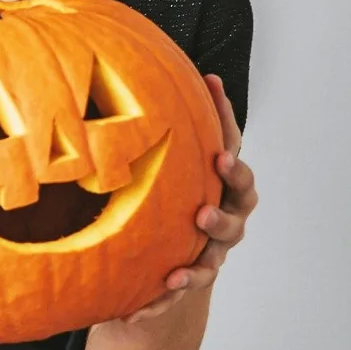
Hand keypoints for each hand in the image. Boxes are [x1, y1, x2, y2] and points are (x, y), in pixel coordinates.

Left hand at [120, 74, 256, 323]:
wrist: (161, 274)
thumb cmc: (159, 208)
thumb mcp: (152, 172)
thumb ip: (142, 133)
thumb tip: (108, 62)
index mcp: (213, 179)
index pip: (224, 140)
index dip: (221, 111)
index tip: (210, 82)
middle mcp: (223, 210)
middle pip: (242, 191)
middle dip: (234, 175)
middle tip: (220, 162)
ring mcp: (214, 246)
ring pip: (226, 237)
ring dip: (217, 226)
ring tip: (200, 219)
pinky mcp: (193, 276)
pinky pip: (191, 281)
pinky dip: (177, 286)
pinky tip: (163, 285)